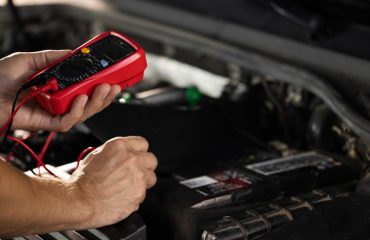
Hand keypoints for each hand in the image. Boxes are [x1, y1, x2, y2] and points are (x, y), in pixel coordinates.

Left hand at [0, 51, 120, 131]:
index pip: (83, 89)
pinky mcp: (46, 124)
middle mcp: (57, 102)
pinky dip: (77, 112)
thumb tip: (74, 53)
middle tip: (114, 85)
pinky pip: (67, 121)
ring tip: (105, 90)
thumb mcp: (28, 60)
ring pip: (83, 114)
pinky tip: (80, 99)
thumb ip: (52, 57)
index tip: (112, 77)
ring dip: (97, 103)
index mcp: (56, 88)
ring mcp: (53, 114)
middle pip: (88, 103)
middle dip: (104, 96)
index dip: (99, 85)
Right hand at [70, 137, 157, 227]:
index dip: (139, 152)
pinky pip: (143, 193)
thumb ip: (117, 152)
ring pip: (151, 178)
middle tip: (134, 173)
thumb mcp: (97, 154)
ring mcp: (138, 177)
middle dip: (144, 166)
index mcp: (121, 146)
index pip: (143, 144)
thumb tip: (126, 154)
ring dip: (143, 182)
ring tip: (126, 187)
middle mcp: (132, 159)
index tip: (137, 157)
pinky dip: (135, 196)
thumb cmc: (83, 180)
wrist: (79, 201)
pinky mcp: (139, 193)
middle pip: (151, 160)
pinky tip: (121, 196)